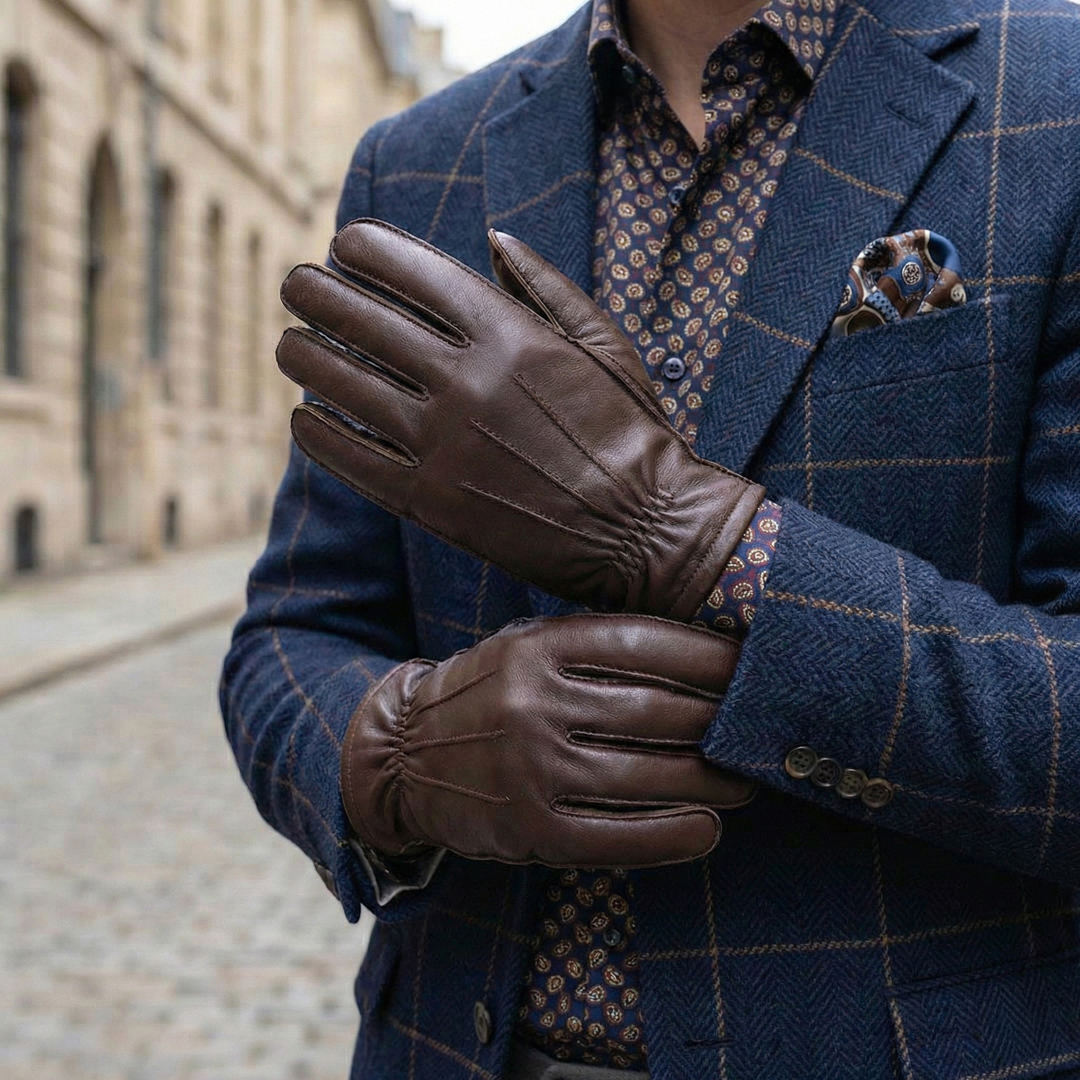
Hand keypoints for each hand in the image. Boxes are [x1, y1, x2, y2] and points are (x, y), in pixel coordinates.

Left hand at [277, 220, 764, 620]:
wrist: (645, 530)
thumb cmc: (633, 432)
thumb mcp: (605, 343)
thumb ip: (546, 285)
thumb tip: (494, 239)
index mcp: (510, 333)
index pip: (414, 271)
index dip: (365, 249)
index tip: (342, 244)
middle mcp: (467, 381)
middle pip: (364, 319)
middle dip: (317, 292)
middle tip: (295, 284)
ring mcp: (443, 444)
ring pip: (344, 384)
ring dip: (304, 355)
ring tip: (289, 344)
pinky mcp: (432, 502)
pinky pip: (353, 459)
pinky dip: (318, 434)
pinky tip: (302, 419)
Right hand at [341, 614, 755, 867]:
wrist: (403, 756)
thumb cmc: (490, 693)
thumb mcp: (528, 647)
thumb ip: (598, 645)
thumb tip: (703, 653)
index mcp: (538, 646)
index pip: (647, 643)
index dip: (712, 658)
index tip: (753, 667)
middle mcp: (533, 702)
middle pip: (658, 712)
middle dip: (723, 724)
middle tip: (759, 733)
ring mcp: (529, 768)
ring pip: (647, 776)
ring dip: (712, 783)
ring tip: (744, 784)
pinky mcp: (528, 828)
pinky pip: (616, 837)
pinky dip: (672, 837)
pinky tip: (706, 830)